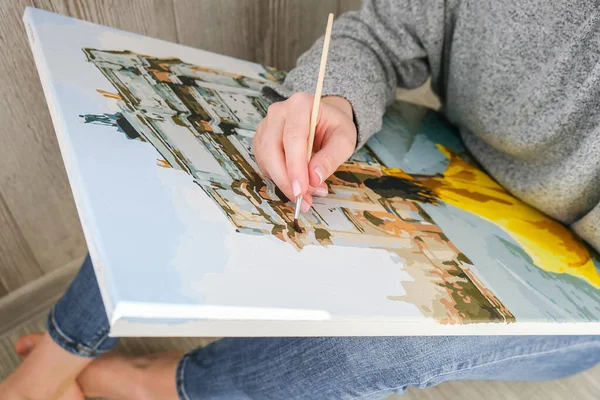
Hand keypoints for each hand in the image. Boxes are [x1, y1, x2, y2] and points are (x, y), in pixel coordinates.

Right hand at [252, 93, 356, 211]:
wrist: (325, 119)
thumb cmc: (335, 127)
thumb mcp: (344, 140)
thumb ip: (331, 158)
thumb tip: (315, 178)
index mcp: (301, 105)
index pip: (293, 137)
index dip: (295, 167)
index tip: (301, 190)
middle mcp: (279, 112)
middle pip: (272, 149)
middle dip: (285, 179)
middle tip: (302, 200)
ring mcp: (267, 124)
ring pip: (265, 158)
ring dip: (282, 182)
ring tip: (305, 194)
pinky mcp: (261, 138)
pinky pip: (263, 162)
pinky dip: (277, 178)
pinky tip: (294, 183)